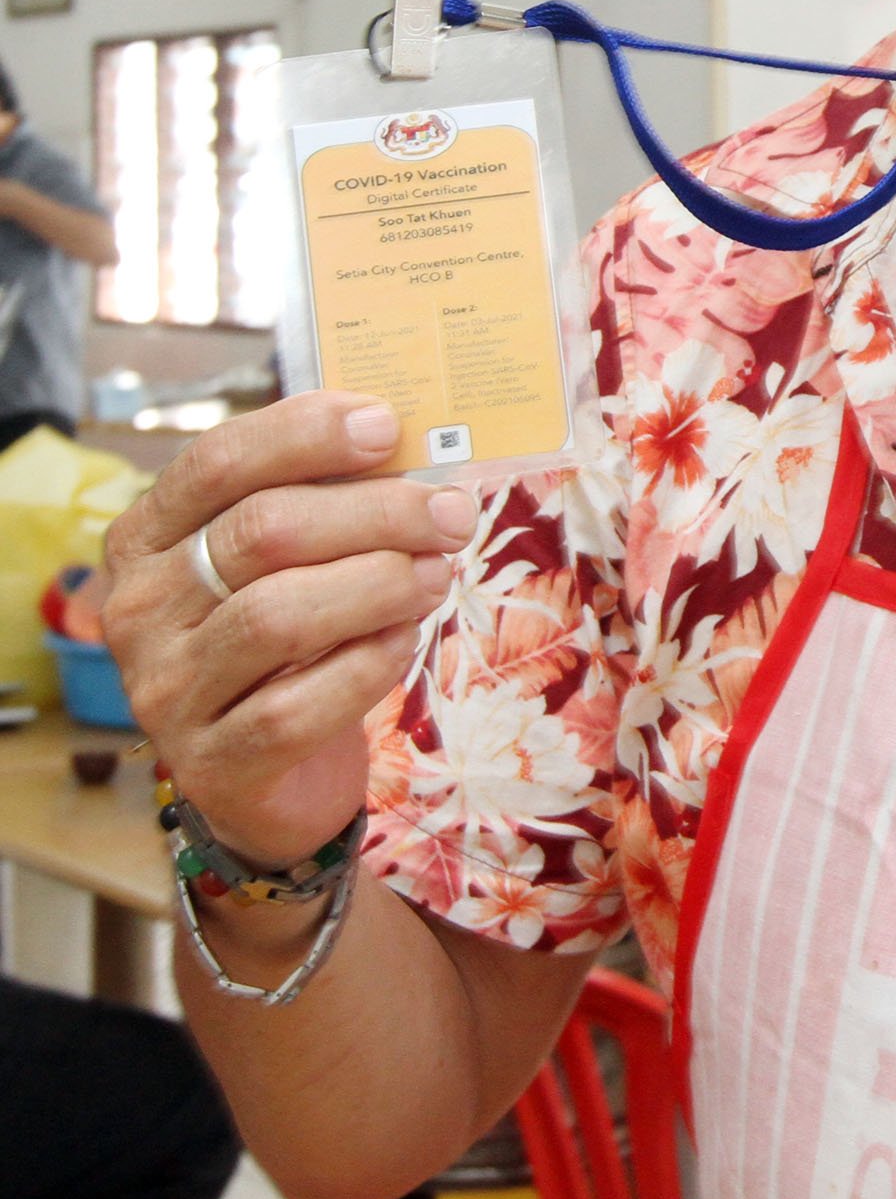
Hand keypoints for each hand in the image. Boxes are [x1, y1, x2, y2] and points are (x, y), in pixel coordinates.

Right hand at [103, 393, 477, 872]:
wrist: (274, 773)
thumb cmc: (293, 636)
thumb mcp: (292, 559)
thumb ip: (325, 500)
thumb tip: (405, 440)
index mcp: (149, 537)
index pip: (218, 462)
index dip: (306, 434)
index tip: (388, 425)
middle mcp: (140, 608)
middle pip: (262, 532)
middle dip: (376, 513)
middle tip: (451, 513)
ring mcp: (166, 689)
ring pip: (278, 615)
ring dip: (379, 584)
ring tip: (436, 574)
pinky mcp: (212, 761)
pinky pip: (298, 704)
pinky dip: (367, 662)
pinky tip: (401, 639)